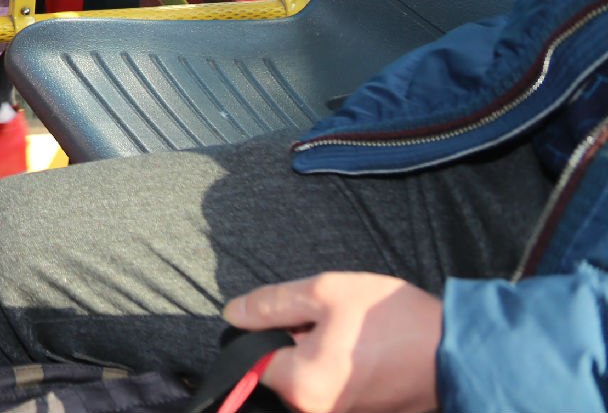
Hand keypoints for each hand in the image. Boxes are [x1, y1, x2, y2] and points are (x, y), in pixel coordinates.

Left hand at [223, 272, 440, 412]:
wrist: (459, 352)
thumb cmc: (393, 320)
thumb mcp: (325, 292)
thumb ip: (271, 304)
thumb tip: (233, 315)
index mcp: (301, 386)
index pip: (253, 358)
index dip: (266, 329)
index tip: (295, 314)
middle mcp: (317, 412)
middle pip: (283, 370)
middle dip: (296, 340)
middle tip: (332, 320)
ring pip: (309, 378)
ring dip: (319, 352)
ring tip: (354, 334)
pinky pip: (334, 388)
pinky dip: (340, 367)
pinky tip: (365, 349)